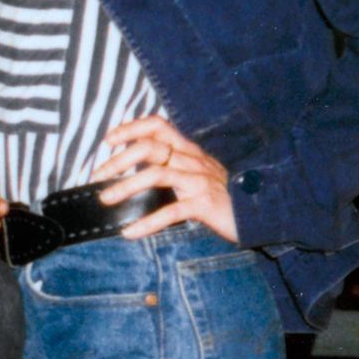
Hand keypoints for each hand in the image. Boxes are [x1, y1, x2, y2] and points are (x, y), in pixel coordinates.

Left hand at [92, 113, 236, 241]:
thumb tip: (136, 169)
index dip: (131, 128)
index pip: (158, 125)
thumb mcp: (197, 174)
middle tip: (97, 176)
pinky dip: (147, 222)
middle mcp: (193, 160)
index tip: (108, 140)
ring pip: (156, 174)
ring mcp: (199, 181)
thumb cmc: (224, 194)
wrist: (261, 212)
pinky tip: (129, 233)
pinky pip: (171, 211)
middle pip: (150, 147)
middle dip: (119, 159)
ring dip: (126, 186)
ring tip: (105, 199)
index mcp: (189, 150)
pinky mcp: (204, 204)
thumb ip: (173, 166)